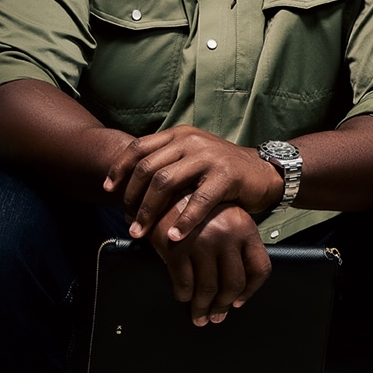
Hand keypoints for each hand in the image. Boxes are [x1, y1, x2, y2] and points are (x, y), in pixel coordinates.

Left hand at [102, 125, 283, 241]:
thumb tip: (130, 182)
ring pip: (166, 182)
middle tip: (127, 220)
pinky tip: (174, 237)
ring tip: (141, 233)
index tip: (108, 190)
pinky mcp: (226, 175)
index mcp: (178, 135)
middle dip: (132, 197)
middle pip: (148, 168)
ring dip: (150, 211)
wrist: (264, 171)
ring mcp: (208, 156)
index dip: (120, 169)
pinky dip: (184, 221)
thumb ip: (166, 163)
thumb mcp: (192, 157)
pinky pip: (199, 200)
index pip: (139, 147)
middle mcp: (190, 141)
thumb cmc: (222, 171)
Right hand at [148, 204, 272, 325]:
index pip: (260, 268)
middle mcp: (226, 235)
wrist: (163, 190)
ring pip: (208, 289)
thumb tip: (241, 284)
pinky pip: (184, 283)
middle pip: (233, 283)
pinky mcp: (177, 249)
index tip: (240, 301)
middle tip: (217, 316)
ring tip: (199, 316)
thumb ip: (237, 244)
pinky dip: (183, 295)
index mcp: (244, 228)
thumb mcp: (226, 217)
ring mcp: (202, 243)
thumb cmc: (195, 206)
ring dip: (203, 308)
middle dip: (224, 306)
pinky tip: (183, 296)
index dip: (251, 291)